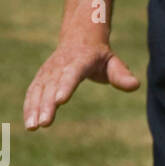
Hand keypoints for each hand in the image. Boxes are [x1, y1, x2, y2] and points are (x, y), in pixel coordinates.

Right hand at [24, 38, 139, 129]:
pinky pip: (33, 92)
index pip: (72, 74)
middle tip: (44, 123)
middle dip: (46, 104)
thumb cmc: (100, 55)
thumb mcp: (112, 62)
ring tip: (32, 127)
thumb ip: (121, 74)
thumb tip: (135, 85)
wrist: (79, 37)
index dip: (65, 86)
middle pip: (52, 85)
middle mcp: (60, 65)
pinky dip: (29, 106)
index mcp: (80, 60)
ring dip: (34, 108)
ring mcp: (48, 71)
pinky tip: (29, 123)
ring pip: (39, 90)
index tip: (59, 101)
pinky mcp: (41, 78)